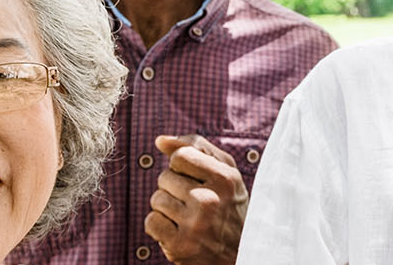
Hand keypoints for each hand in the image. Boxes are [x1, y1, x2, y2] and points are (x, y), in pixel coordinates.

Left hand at [147, 134, 248, 264]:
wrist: (241, 252)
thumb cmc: (230, 207)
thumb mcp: (226, 173)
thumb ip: (197, 148)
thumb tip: (160, 140)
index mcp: (224, 179)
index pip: (180, 156)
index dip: (182, 167)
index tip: (194, 179)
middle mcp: (209, 201)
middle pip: (164, 178)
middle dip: (174, 188)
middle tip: (194, 202)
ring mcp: (194, 225)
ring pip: (156, 199)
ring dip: (167, 208)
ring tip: (187, 217)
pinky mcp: (180, 246)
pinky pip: (151, 222)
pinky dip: (160, 226)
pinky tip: (178, 230)